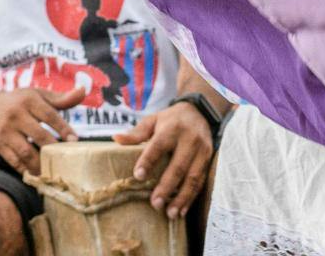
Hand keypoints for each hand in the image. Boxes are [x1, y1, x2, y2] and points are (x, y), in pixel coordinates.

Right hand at [0, 85, 83, 173]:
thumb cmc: (19, 101)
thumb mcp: (37, 95)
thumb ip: (61, 98)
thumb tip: (83, 91)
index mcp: (28, 100)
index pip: (49, 115)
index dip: (63, 128)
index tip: (75, 141)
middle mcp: (16, 115)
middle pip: (38, 135)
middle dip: (54, 149)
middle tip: (68, 160)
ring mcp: (6, 132)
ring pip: (25, 152)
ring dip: (41, 164)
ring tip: (54, 172)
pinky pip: (14, 161)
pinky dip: (27, 170)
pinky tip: (38, 175)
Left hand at [117, 101, 213, 218]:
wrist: (199, 112)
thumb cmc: (170, 120)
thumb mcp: (153, 120)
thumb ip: (137, 133)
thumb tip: (116, 139)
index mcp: (171, 128)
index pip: (158, 146)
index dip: (148, 161)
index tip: (138, 176)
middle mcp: (189, 139)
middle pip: (178, 166)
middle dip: (167, 187)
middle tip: (155, 203)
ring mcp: (201, 150)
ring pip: (192, 177)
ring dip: (181, 197)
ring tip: (170, 213)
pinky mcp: (208, 159)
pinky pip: (200, 181)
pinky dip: (191, 197)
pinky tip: (182, 210)